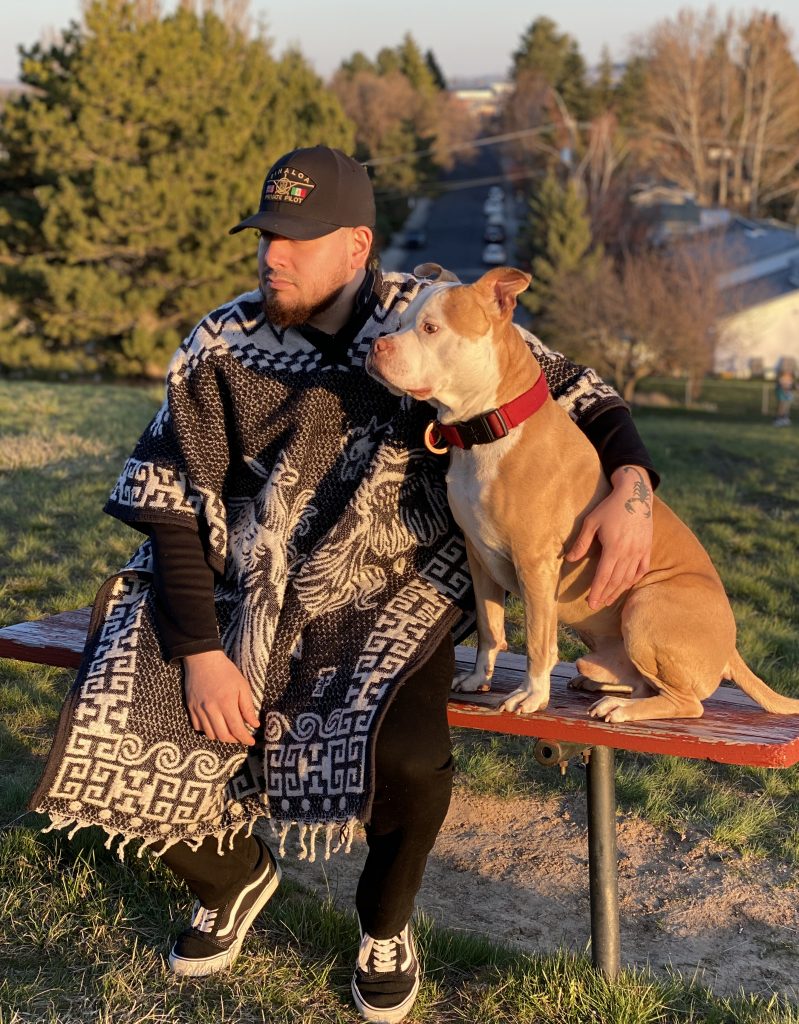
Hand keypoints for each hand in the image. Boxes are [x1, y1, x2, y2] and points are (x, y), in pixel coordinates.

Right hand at [183, 649, 258, 744]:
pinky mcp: (191, 708)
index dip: (245, 738)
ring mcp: (199, 709)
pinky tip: (215, 724)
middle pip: (223, 736)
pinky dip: (208, 730)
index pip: (237, 729)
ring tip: (229, 732)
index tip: (251, 741)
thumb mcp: (242, 686)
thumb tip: (254, 724)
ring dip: (221, 737)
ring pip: (210, 734)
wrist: (202, 659)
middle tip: (241, 737)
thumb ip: (248, 707)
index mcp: (226, 703)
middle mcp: (211, 709)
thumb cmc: (226, 671)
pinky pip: (198, 727)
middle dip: (234, 740)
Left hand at [565, 465, 652, 608]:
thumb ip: (581, 542)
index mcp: (614, 548)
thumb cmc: (610, 507)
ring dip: (618, 590)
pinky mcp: (647, 547)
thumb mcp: (591, 522)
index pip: (603, 576)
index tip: (591, 603)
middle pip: (616, 581)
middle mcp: (629, 553)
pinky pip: (642, 569)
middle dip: (605, 595)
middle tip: (596, 605)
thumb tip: (568, 559)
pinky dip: (634, 579)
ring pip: (629, 577)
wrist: (636, 494)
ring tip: (608, 600)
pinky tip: (627, 585)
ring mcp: (640, 551)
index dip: (597, 591)